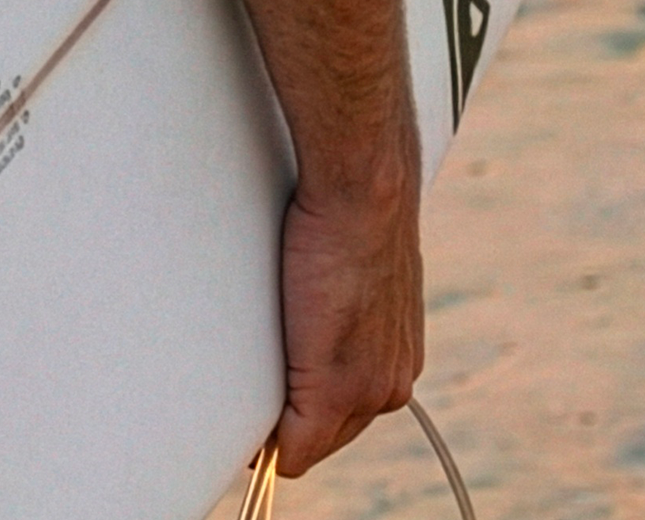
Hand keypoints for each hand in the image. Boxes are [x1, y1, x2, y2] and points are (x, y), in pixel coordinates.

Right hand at [272, 173, 422, 475]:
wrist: (363, 198)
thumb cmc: (352, 218)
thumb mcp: (361, 274)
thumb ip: (347, 309)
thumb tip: (316, 313)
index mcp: (396, 359)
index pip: (348, 415)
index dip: (308, 413)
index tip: (278, 398)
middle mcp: (390, 384)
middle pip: (331, 436)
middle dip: (292, 425)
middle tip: (258, 398)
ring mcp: (366, 390)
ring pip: (311, 443)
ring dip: (279, 427)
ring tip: (250, 393)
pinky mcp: (332, 388)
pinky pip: (293, 446)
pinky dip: (267, 443)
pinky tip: (248, 427)